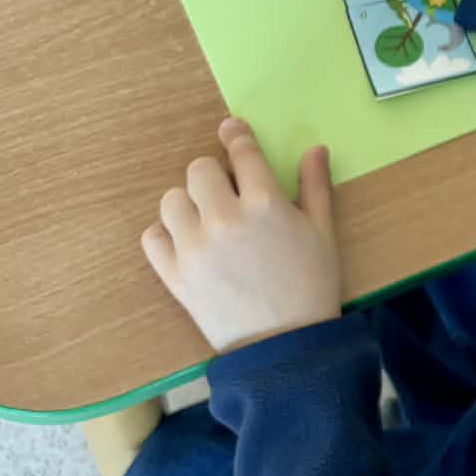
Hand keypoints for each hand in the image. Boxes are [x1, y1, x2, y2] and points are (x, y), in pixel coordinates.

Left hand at [141, 119, 338, 352]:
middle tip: (228, 192)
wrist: (285, 346)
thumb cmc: (312, 286)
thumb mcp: (324, 233)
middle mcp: (224, 219)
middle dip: (214, 174)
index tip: (231, 129)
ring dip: (189, 202)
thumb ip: (315, 187)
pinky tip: (187, 241)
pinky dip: (165, 234)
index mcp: (265, 204)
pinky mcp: (174, 275)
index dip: (236, 135)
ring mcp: (194, 248)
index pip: (242, 153)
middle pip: (198, 170)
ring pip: (171, 200)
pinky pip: (152, 237)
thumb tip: (314, 149)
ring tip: (207, 219)